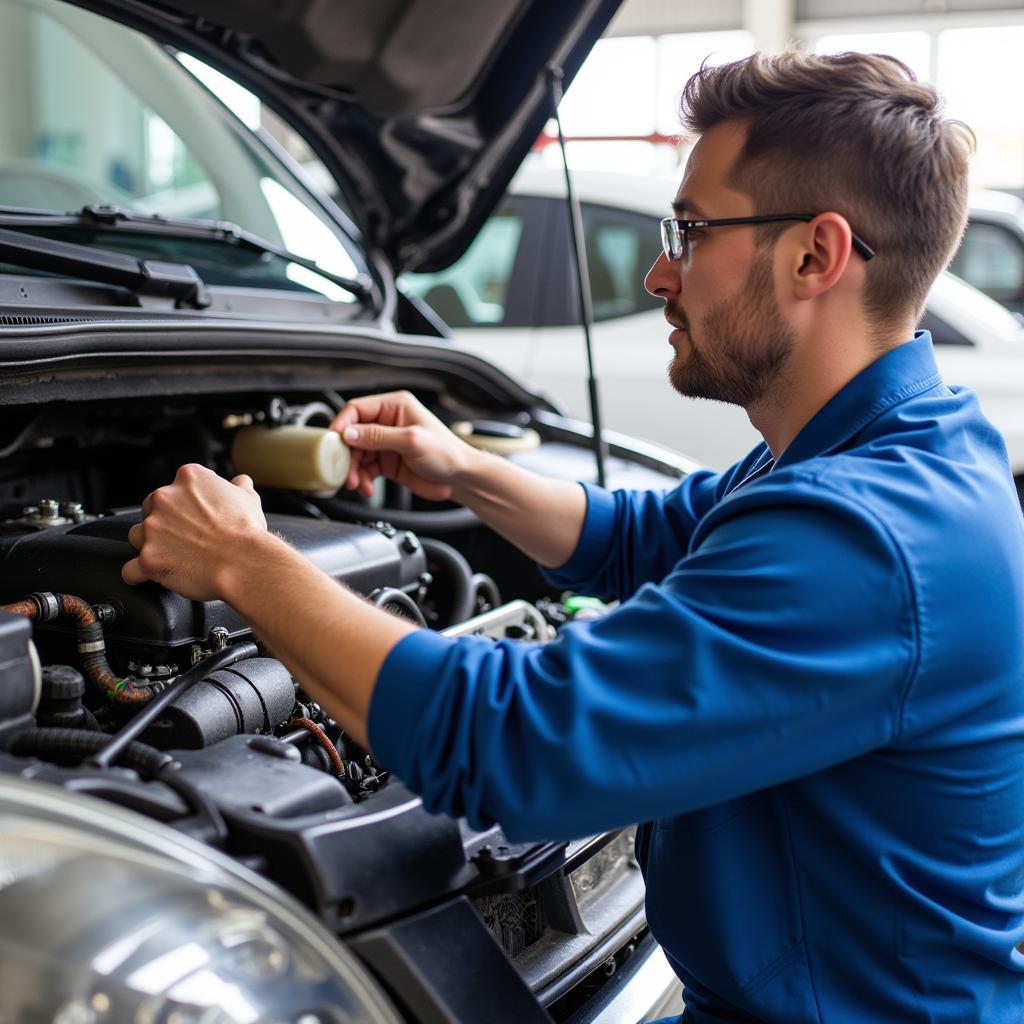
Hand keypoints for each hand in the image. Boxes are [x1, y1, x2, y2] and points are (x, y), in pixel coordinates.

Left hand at [122, 464, 268, 600]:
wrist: (245, 562)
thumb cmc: (247, 532)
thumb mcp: (249, 498)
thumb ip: (239, 486)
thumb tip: (240, 482)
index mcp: (189, 479)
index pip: (175, 488)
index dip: (184, 504)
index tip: (194, 516)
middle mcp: (165, 499)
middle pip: (150, 509)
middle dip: (164, 523)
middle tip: (186, 537)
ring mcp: (153, 529)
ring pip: (137, 535)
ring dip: (150, 545)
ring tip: (173, 556)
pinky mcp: (149, 558)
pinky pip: (130, 569)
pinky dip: (137, 574)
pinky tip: (147, 576)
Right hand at [331, 390, 477, 499]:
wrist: (460, 478)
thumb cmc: (447, 453)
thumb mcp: (411, 441)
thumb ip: (378, 436)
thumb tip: (350, 433)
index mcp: (395, 406)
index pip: (357, 409)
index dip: (342, 424)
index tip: (333, 441)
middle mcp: (388, 422)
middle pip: (353, 434)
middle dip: (347, 454)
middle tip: (346, 471)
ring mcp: (386, 443)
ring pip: (357, 454)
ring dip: (353, 470)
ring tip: (357, 483)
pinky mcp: (387, 462)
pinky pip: (365, 468)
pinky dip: (362, 478)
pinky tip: (366, 487)